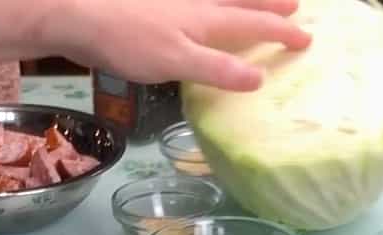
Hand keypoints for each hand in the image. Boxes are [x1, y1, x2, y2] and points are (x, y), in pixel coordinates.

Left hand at [40, 0, 312, 91]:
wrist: (76, 11)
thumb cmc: (126, 39)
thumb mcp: (176, 62)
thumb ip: (216, 69)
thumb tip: (260, 78)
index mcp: (206, 19)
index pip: (253, 25)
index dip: (280, 32)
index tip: (306, 38)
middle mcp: (195, 2)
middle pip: (241, 0)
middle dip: (269, 4)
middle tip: (295, 3)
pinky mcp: (153, 3)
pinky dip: (208, 1)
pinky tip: (202, 7)